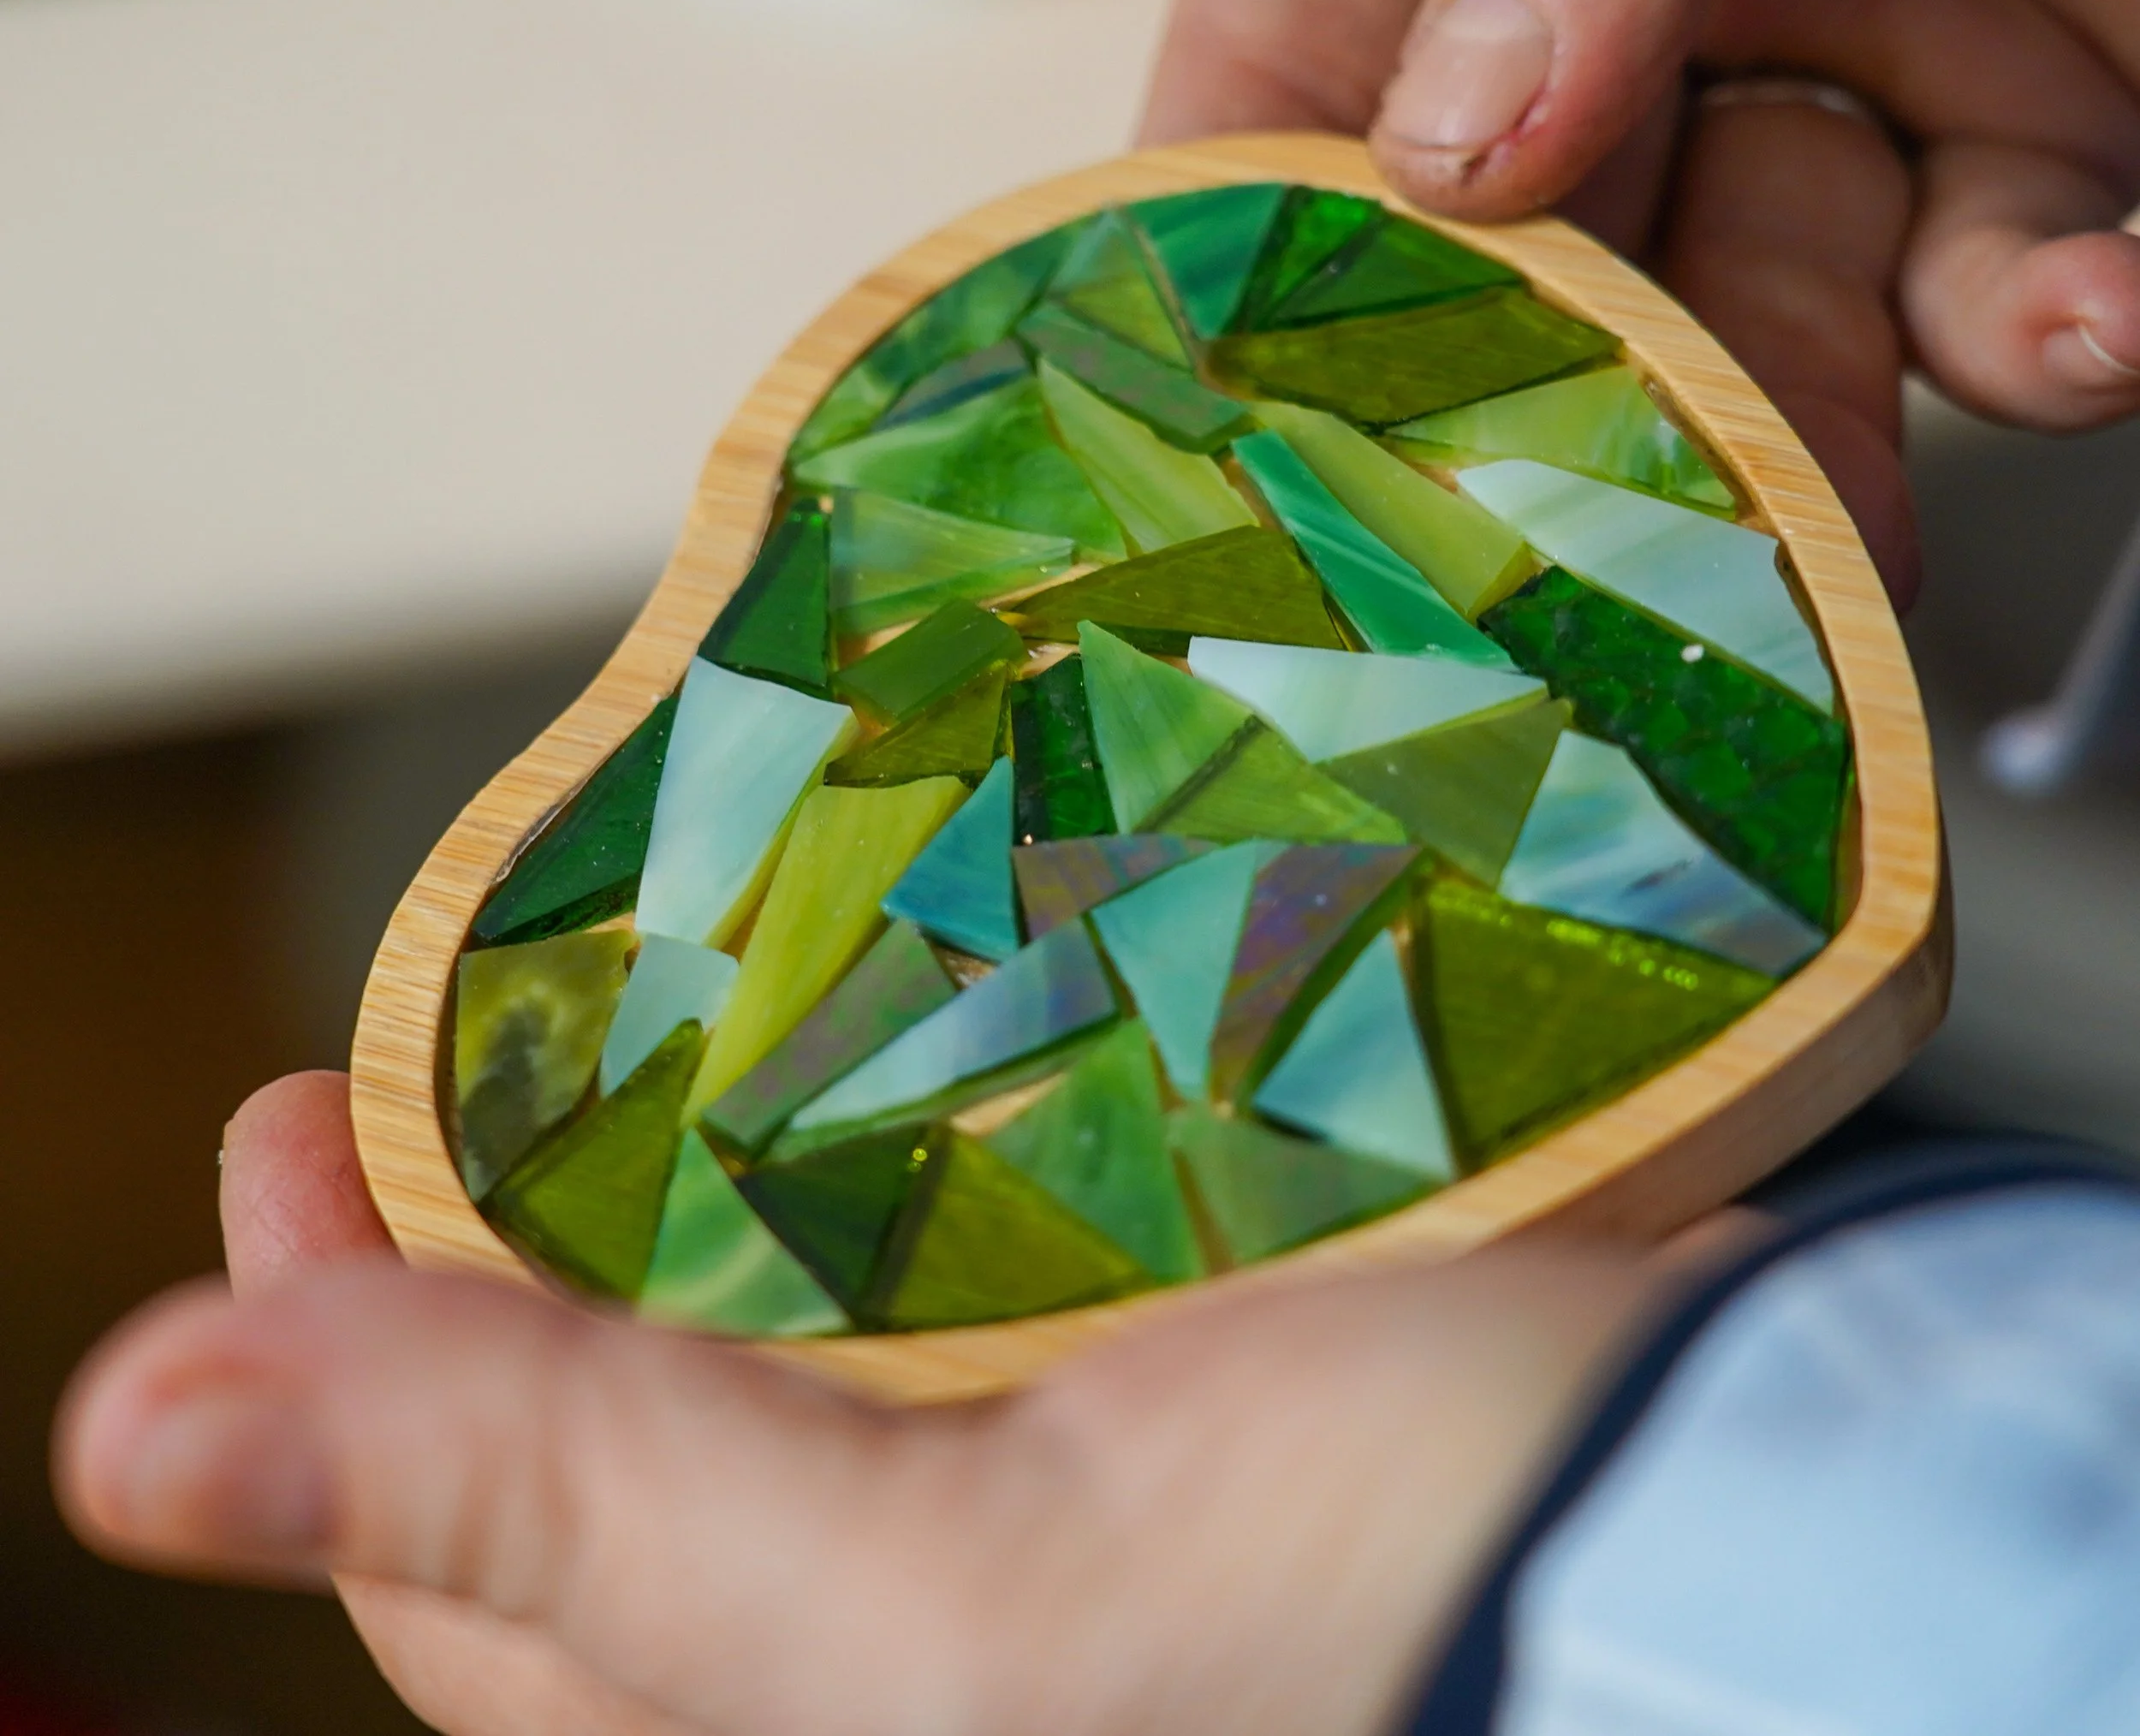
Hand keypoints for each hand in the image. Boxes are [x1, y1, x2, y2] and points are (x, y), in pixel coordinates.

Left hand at [54, 1075, 1660, 1735]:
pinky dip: (926, 1114)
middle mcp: (910, 1601)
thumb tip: (122, 1430)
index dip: (336, 1319)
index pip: (467, 1537)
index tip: (282, 1104)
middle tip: (470, 1012)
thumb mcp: (918, 1604)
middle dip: (529, 1205)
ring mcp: (1058, 1470)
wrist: (1737, 1547)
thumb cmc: (1369, 1626)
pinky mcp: (1197, 1352)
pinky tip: (916, 990)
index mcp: (803, 1693)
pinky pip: (989, 1232)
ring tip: (673, 965)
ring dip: (737, 1138)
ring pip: (815, 1298)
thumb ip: (554, 1495)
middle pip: (631, 1401)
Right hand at [1145, 0, 2139, 598]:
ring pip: (1741, 310)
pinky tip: (2095, 311)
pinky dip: (2042, 338)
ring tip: (1836, 504)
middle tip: (1545, 527)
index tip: (1244, 407)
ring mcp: (1821, 41)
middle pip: (1513, 243)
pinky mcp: (2019, 119)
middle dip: (1538, 395)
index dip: (1246, 238)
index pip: (1288, 51)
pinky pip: (1986, 289)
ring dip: (1791, 426)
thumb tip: (1453, 137)